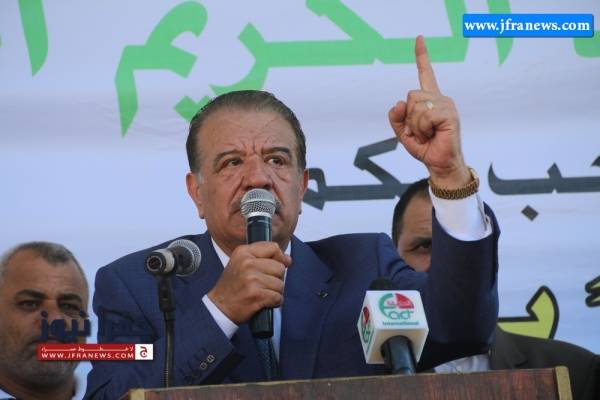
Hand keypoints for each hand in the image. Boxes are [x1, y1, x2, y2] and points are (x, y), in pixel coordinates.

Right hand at [207, 242, 291, 323]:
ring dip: (275, 292)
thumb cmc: (233, 286)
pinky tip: (263, 302)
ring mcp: (251, 279)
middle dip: (276, 279)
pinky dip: (274, 302)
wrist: (219, 307)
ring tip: (261, 293)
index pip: (273, 247)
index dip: (279, 258)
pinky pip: (278, 297)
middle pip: (280, 267)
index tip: (275, 267)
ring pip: (280, 284)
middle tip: (262, 285)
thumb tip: (288, 259)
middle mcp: (247, 263)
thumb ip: (264, 258)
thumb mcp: (242, 264)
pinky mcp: (256, 294)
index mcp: (243, 252)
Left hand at [389, 35, 470, 187]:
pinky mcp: (449, 114)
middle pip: (411, 95)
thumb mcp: (403, 133)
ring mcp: (446, 105)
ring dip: (415, 125)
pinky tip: (432, 134)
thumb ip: (396, 118)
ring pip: (416, 105)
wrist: (440, 164)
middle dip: (408, 117)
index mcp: (430, 99)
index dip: (422, 56)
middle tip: (420, 132)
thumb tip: (397, 103)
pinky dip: (422, 128)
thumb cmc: (426, 148)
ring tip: (427, 134)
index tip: (419, 38)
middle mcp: (440, 98)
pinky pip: (424, 115)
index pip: (426, 73)